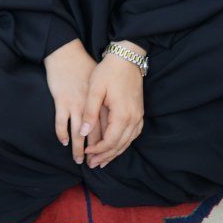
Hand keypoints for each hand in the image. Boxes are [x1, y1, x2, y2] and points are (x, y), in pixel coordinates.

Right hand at [43, 38, 98, 164]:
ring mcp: (75, 105)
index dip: (107, 146)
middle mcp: (90, 107)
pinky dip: (62, 134)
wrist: (67, 54)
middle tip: (93, 165)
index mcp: (102, 103)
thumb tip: (111, 122)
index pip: (108, 130)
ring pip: (78, 133)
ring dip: (79, 148)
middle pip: (94, 135)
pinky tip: (64, 141)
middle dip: (94, 152)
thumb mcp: (101, 86)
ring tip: (78, 160)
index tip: (105, 157)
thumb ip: (105, 105)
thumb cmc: (85, 67)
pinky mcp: (61, 102)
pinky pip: (61, 123)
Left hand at [82, 41, 145, 168]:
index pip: (110, 142)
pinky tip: (115, 147)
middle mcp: (134, 119)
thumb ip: (89, 112)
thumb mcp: (95, 90)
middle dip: (105, 156)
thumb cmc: (108, 72)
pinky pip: (133, 135)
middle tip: (92, 164)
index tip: (86, 154)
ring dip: (114, 152)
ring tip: (102, 161)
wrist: (127, 58)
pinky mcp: (139, 113)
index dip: (97, 151)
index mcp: (122, 115)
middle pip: (119, 145)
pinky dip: (123, 144)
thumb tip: (83, 132)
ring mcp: (139, 116)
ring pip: (127, 142)